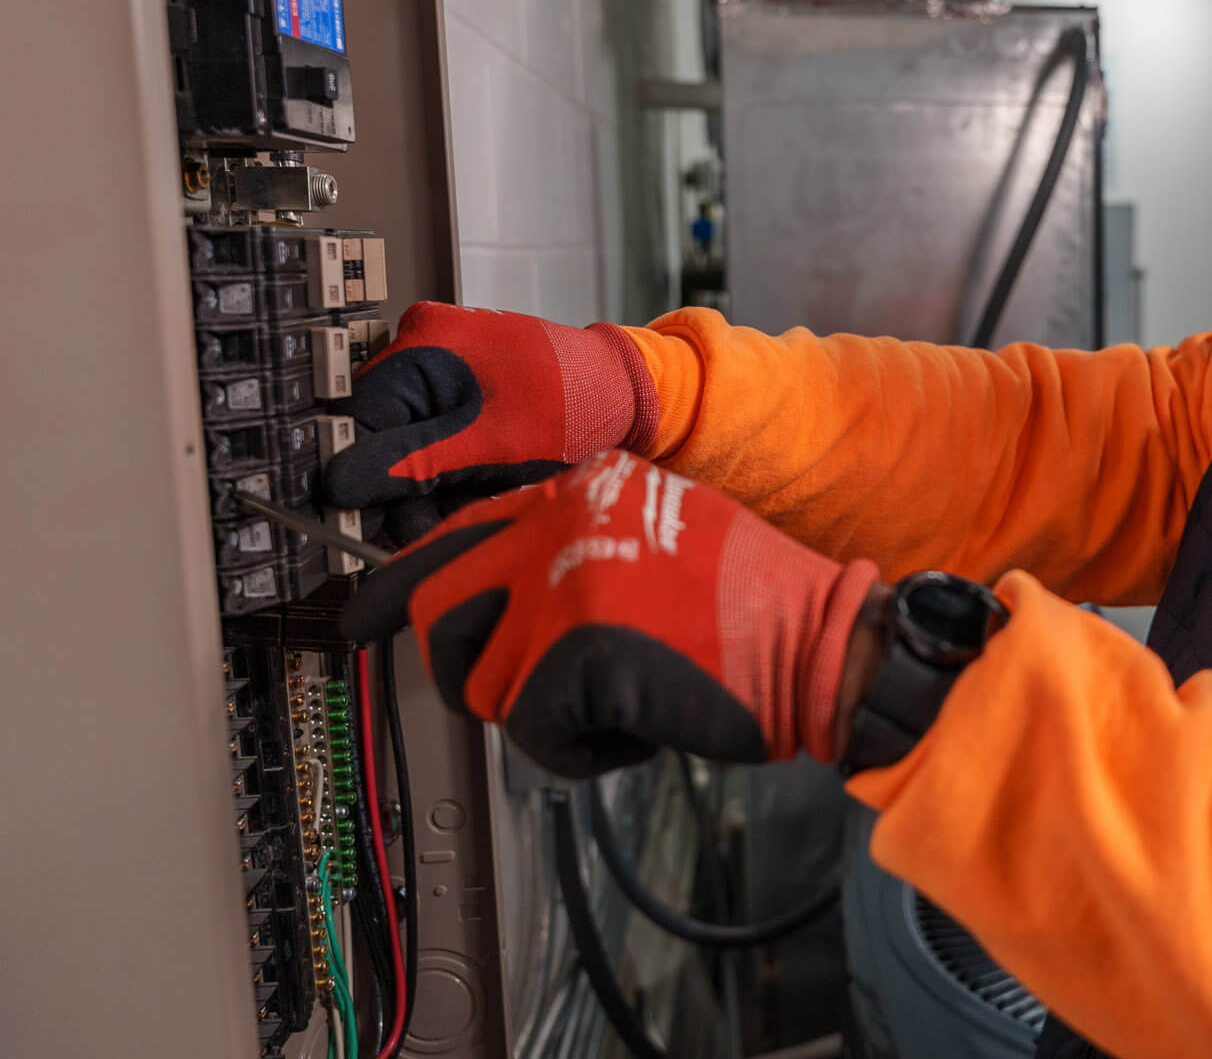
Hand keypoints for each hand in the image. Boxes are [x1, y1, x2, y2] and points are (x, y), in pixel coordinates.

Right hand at [324, 302, 658, 541]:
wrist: (632, 394)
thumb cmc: (580, 401)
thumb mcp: (493, 442)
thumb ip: (416, 464)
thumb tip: (342, 484)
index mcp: (423, 344)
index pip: (357, 419)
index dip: (362, 476)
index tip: (375, 518)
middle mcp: (425, 353)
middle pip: (381, 439)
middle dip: (408, 491)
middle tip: (438, 522)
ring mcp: (445, 377)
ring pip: (410, 453)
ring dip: (435, 492)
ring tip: (479, 501)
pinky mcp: (464, 402)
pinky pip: (439, 449)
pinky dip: (457, 479)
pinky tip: (486, 489)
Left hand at [340, 450, 881, 776]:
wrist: (820, 643)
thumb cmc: (754, 607)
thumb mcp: (654, 537)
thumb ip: (568, 552)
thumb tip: (484, 605)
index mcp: (580, 486)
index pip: (454, 531)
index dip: (402, 584)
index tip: (363, 615)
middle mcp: (561, 522)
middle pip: (438, 603)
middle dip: (460, 663)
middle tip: (509, 692)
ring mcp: (563, 583)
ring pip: (481, 680)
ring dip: (541, 714)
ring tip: (614, 702)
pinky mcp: (574, 652)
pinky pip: (531, 733)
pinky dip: (581, 752)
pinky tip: (636, 729)